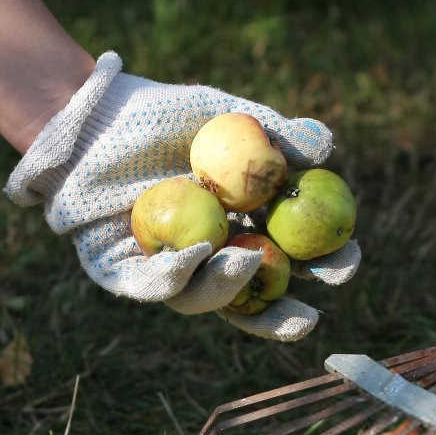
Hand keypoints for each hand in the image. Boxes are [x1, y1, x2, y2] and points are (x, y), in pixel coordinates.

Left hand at [4, 52, 359, 340]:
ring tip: (246, 264)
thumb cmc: (158, 116)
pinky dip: (179, 274)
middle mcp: (210, 257)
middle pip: (255, 301)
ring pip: (205, 299)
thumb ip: (273, 132)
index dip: (324, 265)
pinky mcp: (123, 273)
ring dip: (230, 288)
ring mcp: (168, 270)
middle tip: (309, 319)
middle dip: (283, 318)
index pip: (294, 257)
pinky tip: (199, 254)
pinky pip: (154, 286)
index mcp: (243, 227)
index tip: (347, 258)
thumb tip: (325, 146)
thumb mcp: (222, 116)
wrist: (88, 117)